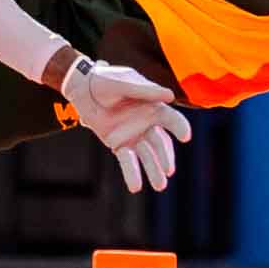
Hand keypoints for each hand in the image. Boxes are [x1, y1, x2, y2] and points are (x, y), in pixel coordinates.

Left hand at [60, 59, 193, 192]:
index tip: (185, 136)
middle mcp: (146, 123)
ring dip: (153, 170)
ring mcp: (133, 136)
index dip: (179, 126)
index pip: (171, 119)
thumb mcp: (123, 82)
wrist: (82, 88)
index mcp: (153, 106)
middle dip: (164, 157)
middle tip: (168, 170)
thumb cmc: (106, 80)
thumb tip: (170, 96)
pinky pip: (127, 160)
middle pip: (160, 143)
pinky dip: (131, 173)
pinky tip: (136, 187)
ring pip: (146, 156)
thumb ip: (144, 90)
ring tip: (160, 186)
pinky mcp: (118, 144)